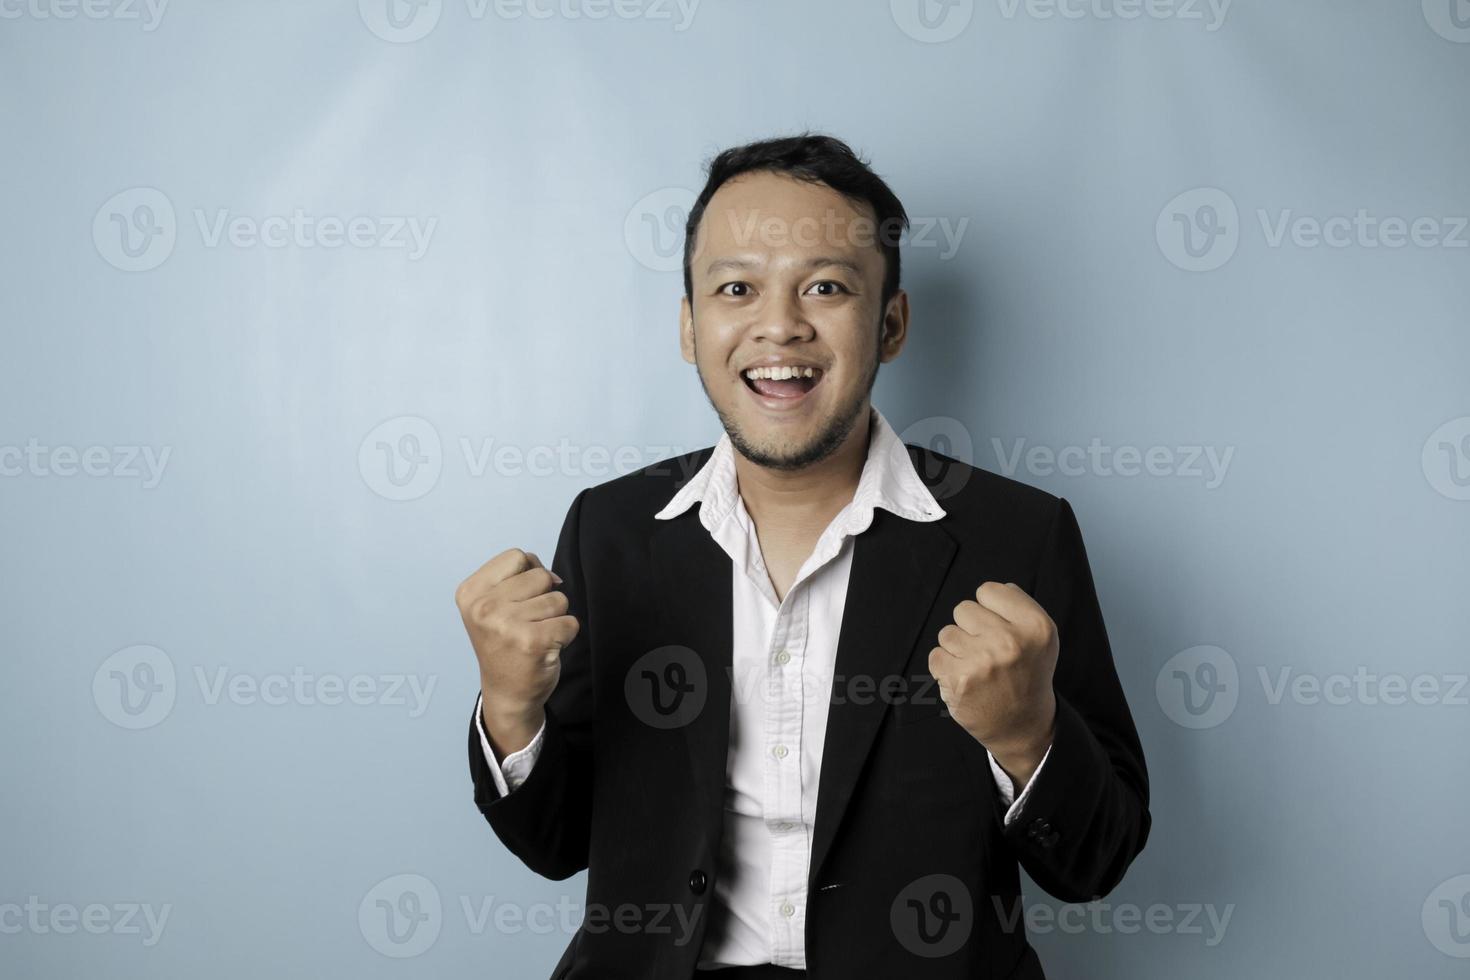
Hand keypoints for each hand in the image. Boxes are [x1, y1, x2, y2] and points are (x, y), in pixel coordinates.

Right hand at [455, 548, 578, 756]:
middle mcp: (484, 608)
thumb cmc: (504, 643)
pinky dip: (566, 635)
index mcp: (470, 593)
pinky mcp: (534, 642)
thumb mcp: (494, 604)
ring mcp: (507, 625)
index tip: (518, 600)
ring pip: (558, 599)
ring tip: (535, 635)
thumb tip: (552, 575)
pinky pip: (571, 622)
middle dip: (543, 597)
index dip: (528, 574)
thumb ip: (519, 576)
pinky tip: (546, 648)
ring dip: (554, 618)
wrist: (506, 694)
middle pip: (540, 575)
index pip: (517, 556)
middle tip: (526, 623)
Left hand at [928, 582, 1057, 773]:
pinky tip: (965, 679)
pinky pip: (935, 655)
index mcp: (1035, 625)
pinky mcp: (960, 681)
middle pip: (963, 609)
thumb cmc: (1026, 672)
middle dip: (972, 628)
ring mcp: (983, 662)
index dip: (990, 609)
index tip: (999, 629)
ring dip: (957, 648)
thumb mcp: (1040, 636)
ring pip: (947, 632)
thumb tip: (986, 591)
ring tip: (978, 667)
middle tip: (989, 652)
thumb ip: (1016, 605)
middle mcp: (1011, 641)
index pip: (988, 591)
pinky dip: (946, 667)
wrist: (1023, 725)